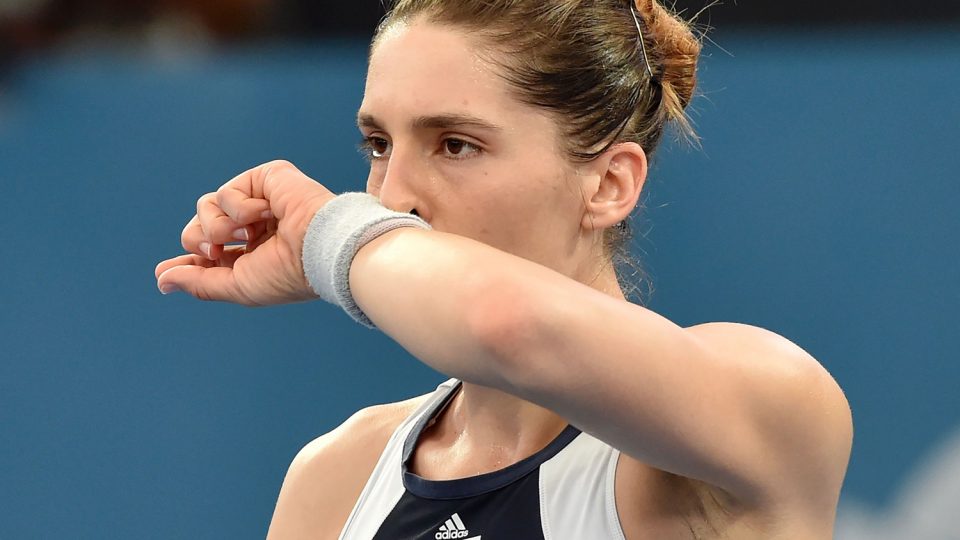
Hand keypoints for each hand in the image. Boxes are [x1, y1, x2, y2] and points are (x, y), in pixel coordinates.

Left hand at [155, 160, 335, 305]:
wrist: (318, 249)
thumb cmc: (287, 274)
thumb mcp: (237, 286)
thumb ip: (200, 282)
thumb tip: (162, 280)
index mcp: (255, 253)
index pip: (210, 252)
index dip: (190, 258)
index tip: (164, 271)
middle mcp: (256, 226)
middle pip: (199, 227)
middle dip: (198, 240)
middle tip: (216, 250)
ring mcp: (259, 201)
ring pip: (206, 207)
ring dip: (218, 226)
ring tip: (246, 234)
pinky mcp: (265, 178)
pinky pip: (226, 192)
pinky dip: (240, 209)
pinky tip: (266, 214)